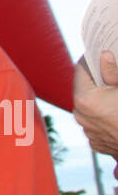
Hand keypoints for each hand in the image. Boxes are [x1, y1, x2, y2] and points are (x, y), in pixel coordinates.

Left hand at [74, 52, 117, 170]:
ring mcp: (88, 132)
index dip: (91, 59)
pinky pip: (96, 121)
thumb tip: (104, 56)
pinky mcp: (97, 142)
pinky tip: (116, 110)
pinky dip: (104, 114)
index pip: (81, 70)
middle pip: (85, 88)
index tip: (99, 51)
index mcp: (85, 100)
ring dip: (100, 97)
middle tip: (109, 69)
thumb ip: (113, 72)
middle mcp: (81, 117)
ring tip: (114, 91)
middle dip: (97, 79)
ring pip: (90, 106)